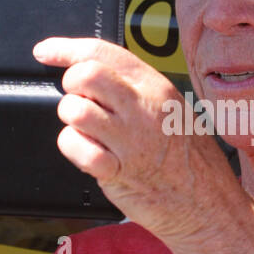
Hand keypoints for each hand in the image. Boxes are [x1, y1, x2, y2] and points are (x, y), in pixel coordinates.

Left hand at [32, 37, 240, 246]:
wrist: (208, 205)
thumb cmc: (192, 161)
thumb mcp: (174, 109)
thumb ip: (136, 90)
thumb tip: (94, 73)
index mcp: (156, 87)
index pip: (101, 52)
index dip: (64, 49)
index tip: (46, 52)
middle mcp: (142, 108)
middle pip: (85, 75)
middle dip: (70, 86)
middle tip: (79, 100)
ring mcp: (130, 140)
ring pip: (75, 111)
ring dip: (72, 121)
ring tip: (89, 132)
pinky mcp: (118, 171)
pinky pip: (77, 149)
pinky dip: (75, 150)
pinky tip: (91, 155)